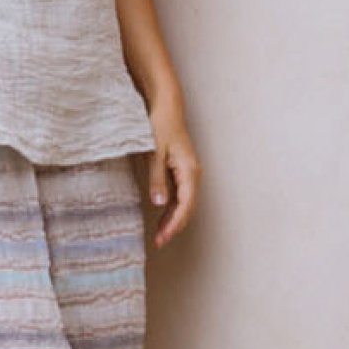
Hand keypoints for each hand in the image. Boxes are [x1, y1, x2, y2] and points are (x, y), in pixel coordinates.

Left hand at [146, 103, 199, 249]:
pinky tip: (162, 215)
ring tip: (159, 234)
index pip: (185, 206)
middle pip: (187, 208)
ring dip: (173, 219)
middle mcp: (193, 173)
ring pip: (185, 203)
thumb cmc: (161, 125)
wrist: (166, 106)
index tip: (162, 238)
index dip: (174, 224)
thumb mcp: (155, 152)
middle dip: (175, 226)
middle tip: (159, 242)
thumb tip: (159, 204)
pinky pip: (180, 194)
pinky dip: (172, 207)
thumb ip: (157, 179)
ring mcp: (188, 172)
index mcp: (189, 171)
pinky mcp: (181, 169)